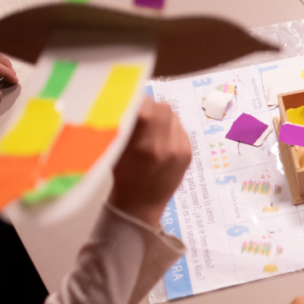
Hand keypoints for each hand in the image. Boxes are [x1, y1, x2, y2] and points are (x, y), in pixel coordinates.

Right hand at [108, 99, 191, 226]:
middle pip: (162, 107)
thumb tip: (127, 98)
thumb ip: (123, 125)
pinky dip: (169, 128)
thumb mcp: (115, 150)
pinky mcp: (189, 152)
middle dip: (149, 107)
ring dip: (160, 117)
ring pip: (172, 115)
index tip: (129, 106)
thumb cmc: (122, 175)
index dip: (136, 102)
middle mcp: (165, 146)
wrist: (141, 205)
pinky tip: (160, 141)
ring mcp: (180, 149)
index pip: (145, 105)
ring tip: (150, 131)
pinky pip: (179, 127)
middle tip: (139, 117)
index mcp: (143, 146)